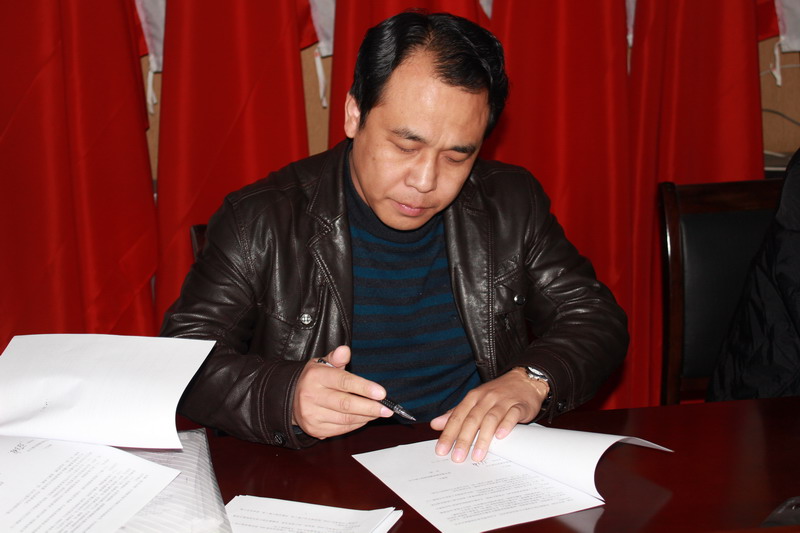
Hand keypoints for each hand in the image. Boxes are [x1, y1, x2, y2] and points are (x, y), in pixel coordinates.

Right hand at [292, 345, 392, 438]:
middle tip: (387, 409)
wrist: (289, 398)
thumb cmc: (313, 379)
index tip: (381, 393)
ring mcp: (312, 415)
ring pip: (345, 419)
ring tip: (379, 412)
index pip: (344, 382)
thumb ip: (336, 358)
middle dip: (370, 407)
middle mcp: (311, 396)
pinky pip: (341, 429)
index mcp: (316, 376)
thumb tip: (345, 350)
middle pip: (346, 404)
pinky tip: (364, 418)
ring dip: (366, 417)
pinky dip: (356, 424)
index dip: (364, 387)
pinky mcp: (314, 429)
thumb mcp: (322, 363)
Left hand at [430, 367, 548, 462]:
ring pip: (491, 418)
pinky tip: (500, 437)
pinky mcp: (519, 405)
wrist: (524, 379)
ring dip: (483, 437)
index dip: (449, 434)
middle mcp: (486, 398)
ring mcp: (503, 401)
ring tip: (477, 455)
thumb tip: (435, 424)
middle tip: (458, 457)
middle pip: (472, 419)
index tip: (442, 450)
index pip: (457, 417)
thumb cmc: (496, 394)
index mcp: (473, 397)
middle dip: (464, 439)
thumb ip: (455, 413)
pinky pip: (512, 415)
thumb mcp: (474, 401)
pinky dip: (506, 425)